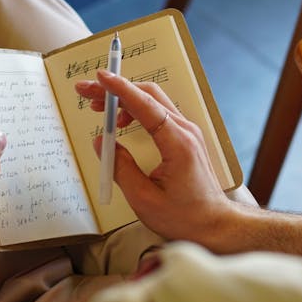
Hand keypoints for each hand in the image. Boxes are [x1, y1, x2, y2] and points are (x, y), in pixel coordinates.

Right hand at [75, 71, 235, 243]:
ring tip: (99, 109)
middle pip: (149, 95)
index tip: (101, 77)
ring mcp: (188, 132)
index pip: (146, 105)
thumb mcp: (143, 198)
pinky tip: (121, 122)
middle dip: (116, 90)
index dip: (121, 89)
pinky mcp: (186, 137)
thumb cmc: (184, 216)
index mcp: (178, 143)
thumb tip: (101, 141)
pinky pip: (160, 113)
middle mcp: (186, 131)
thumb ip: (120, 167)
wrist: (214, 224)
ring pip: (154, 102)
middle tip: (88, 92)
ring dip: (125, 99)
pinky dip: (137, 110)